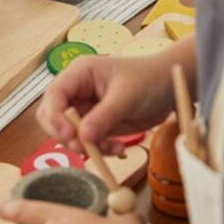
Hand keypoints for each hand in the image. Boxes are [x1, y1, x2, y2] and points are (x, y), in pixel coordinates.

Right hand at [37, 53, 178, 153]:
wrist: (170, 87)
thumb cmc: (149, 79)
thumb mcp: (126, 96)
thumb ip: (104, 116)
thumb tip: (83, 136)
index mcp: (79, 74)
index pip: (53, 95)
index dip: (55, 117)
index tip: (69, 135)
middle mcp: (77, 91)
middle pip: (53, 116)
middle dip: (66, 135)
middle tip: (84, 148)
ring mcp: (86, 109)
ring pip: (70, 134)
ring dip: (87, 146)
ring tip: (112, 148)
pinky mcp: (97, 124)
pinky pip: (87, 142)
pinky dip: (99, 150)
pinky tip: (118, 148)